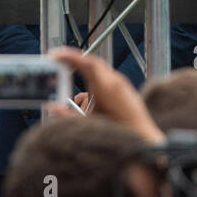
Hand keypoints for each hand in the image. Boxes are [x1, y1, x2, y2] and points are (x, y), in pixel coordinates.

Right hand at [48, 47, 164, 143]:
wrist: (144, 140)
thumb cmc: (118, 133)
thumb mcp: (88, 124)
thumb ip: (67, 115)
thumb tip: (52, 108)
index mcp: (105, 87)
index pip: (85, 63)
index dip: (69, 57)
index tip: (55, 55)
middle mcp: (115, 82)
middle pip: (93, 62)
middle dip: (74, 60)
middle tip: (59, 60)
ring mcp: (123, 85)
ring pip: (101, 69)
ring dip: (85, 68)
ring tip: (70, 71)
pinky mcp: (126, 90)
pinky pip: (108, 76)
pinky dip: (95, 76)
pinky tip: (88, 87)